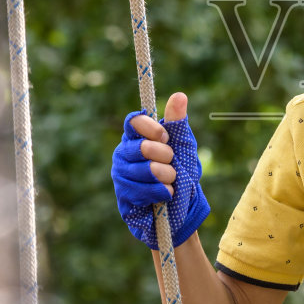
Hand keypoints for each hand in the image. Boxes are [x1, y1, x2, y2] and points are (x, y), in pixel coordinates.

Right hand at [111, 92, 210, 248]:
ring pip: (145, 170)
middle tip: (172, 162)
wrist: (181, 207)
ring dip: (167, 177)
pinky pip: (143, 190)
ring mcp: (120, 175)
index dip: (151, 128)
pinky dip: (161, 192)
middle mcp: (123, 153)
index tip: (165, 136)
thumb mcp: (183, 145)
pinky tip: (165, 194)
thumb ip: (178, 122)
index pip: (133, 122)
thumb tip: (180, 95)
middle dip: (165, 156)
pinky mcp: (123, 195)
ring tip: (171, 180)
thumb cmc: (181, 171)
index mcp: (136, 136)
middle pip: (142, 147)